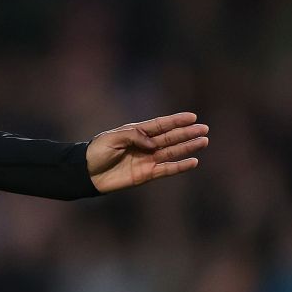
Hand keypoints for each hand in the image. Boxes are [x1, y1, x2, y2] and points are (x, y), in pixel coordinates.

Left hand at [86, 111, 208, 192]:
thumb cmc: (96, 152)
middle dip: (187, 133)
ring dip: (188, 147)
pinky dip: (180, 166)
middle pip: (170, 137)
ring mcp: (147, 160)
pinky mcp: (146, 174)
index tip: (192, 117)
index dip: (176, 121)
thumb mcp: (113, 138)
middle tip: (204, 129)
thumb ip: (134, 136)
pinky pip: (167, 169)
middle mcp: (145, 145)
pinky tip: (193, 161)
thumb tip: (153, 144)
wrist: (86, 174)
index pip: (161, 124)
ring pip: (172, 152)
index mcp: (136, 132)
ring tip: (203, 141)